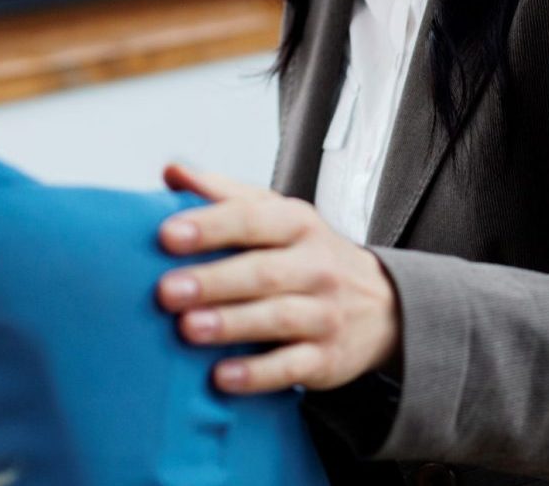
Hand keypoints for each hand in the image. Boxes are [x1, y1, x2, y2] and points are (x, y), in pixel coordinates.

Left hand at [154, 165, 400, 394]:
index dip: (211, 226)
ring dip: (232, 324)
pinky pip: (292, 367)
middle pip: (263, 272)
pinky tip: (222, 377)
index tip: (167, 235)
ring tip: (189, 329)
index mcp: (298, 224)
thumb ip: (224, 195)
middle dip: (214, 280)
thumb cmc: (308, 257)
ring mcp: (325, 314)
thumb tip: (172, 171)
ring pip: (278, 318)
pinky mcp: (326, 358)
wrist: (381, 305)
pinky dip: (258, 373)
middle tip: (166, 291)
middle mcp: (316, 267)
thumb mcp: (277, 217)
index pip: (253, 219)